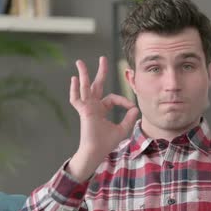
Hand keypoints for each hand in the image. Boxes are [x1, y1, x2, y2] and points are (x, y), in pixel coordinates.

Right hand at [67, 56, 138, 180]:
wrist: (96, 152)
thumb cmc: (106, 143)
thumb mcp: (122, 129)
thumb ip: (129, 119)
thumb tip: (135, 108)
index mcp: (101, 109)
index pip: (112, 98)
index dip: (124, 100)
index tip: (132, 107)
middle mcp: (93, 106)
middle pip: (97, 85)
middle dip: (100, 72)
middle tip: (103, 58)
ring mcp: (87, 108)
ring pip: (85, 87)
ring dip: (83, 74)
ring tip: (80, 61)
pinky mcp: (83, 112)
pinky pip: (76, 99)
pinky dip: (74, 90)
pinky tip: (75, 79)